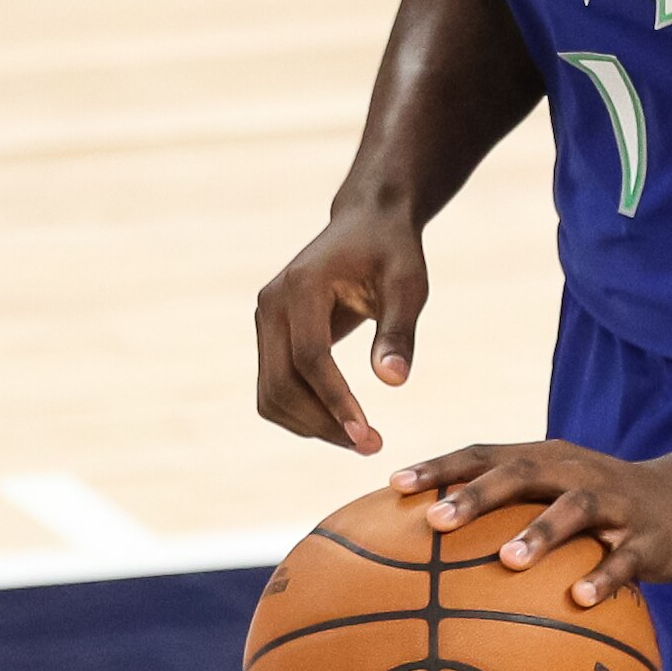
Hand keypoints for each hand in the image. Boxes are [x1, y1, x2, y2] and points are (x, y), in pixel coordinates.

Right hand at [252, 206, 431, 451]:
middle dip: (323, 423)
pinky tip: (341, 422)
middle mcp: (271, 304)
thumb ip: (398, 332)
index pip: (310, 359)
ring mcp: (264, 320)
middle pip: (282, 384)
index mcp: (301, 286)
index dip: (336, 402)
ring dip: (311, 425)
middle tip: (372, 447)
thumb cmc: (392, 252)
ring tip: (361, 440)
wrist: (367, 224)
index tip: (369, 438)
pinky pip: (274, 388)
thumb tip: (393, 382)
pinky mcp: (269, 334)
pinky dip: (302, 413)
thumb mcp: (407, 286)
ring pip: (272, 394)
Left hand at [393, 439, 671, 604]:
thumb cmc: (603, 507)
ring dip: (540, 534)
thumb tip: (424, 559)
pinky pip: (624, 560)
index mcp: (544, 461)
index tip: (393, 484)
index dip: (439, 467)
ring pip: (573, 512)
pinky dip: (602, 578)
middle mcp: (574, 474)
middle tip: (436, 521)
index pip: (482, 454)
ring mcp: (613, 504)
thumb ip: (504, 515)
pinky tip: (579, 601)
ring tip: (507, 561)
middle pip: (520, 473)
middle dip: (476, 495)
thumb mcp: (556, 497)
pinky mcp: (648, 539)